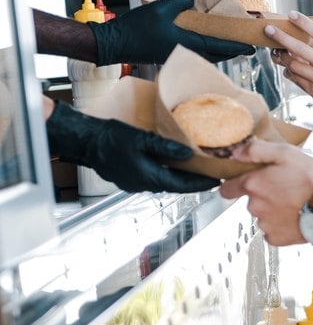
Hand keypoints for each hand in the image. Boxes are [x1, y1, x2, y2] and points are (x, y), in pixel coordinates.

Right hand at [46, 101, 219, 192]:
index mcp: (149, 177)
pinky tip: (174, 165)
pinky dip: (168, 174)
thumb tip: (188, 154)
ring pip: (165, 183)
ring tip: (197, 170)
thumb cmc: (109, 138)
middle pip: (176, 186)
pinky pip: (154, 179)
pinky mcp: (129, 178)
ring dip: (181, 178)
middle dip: (195, 182)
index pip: (183, 186)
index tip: (217, 180)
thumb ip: (166, 147)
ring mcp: (135, 183)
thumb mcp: (141, 139)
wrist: (84, 141)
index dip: (202, 184)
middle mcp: (143, 185)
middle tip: (212, 175)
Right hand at [88, 0, 254, 64]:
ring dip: (220, 51)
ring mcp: (178, 56)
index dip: (235, 46)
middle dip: (231, 51)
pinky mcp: (170, 56)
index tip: (250, 47)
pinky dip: (206, 49)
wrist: (115, 43)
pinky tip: (208, 41)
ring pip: (206, 56)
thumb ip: (179, 3)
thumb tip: (191, 1)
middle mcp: (185, 53)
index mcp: (186, 43)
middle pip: (216, 55)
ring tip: (231, 44)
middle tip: (245, 46)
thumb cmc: (135, 27)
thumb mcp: (159, 7)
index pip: (218, 46)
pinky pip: (195, 54)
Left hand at [220, 139, 312, 245]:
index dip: (234, 183)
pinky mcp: (276, 238)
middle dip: (263, 195)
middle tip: (283, 188)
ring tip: (294, 202)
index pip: (226, 188)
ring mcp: (264, 224)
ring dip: (273, 210)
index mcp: (253, 185)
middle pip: (249, 201)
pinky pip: (272, 231)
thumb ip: (257, 151)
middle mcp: (254, 206)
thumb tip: (237, 151)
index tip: (245, 181)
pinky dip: (281, 225)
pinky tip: (294, 216)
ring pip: (262, 216)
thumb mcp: (287, 153)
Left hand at [266, 7, 312, 125]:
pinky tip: (286, 67)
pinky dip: (288, 71)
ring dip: (281, 57)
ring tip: (275, 51)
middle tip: (268, 29)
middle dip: (282, 38)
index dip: (304, 23)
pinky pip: (295, 79)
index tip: (291, 14)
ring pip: (293, 65)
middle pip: (300, 49)